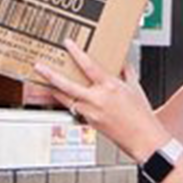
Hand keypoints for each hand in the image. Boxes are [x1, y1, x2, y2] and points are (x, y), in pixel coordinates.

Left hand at [34, 41, 168, 162]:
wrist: (143, 139)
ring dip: (51, 90)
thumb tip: (121, 60)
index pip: (88, 66)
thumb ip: (126, 71)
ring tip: (40, 83)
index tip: (68, 44)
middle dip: (50, 75)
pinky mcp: (89, 122)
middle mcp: (97, 99)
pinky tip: (60, 97)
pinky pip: (73, 108)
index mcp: (109, 86)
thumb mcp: (135, 87)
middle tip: (39, 66)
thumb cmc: (141, 115)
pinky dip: (66, 101)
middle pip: (67, 85)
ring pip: (65, 99)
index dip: (76, 53)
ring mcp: (91, 112)